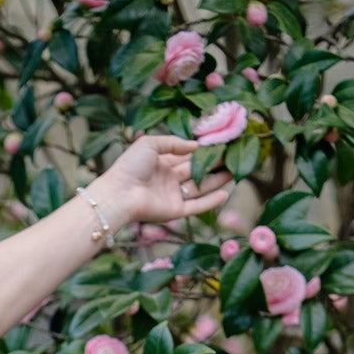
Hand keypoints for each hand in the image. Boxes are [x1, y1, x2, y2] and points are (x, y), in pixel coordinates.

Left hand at [95, 134, 230, 231]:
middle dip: (214, 164)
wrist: (119, 193)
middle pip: (197, 171)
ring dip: (217, 181)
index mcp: (163, 163)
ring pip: (200, 187)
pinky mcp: (175, 211)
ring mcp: (173, 196)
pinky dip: (210, 201)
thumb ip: (173, 143)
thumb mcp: (150, 144)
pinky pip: (196, 206)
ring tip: (234, 171)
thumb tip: (196, 146)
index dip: (204, 151)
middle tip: (233, 155)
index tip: (221, 143)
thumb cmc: (130, 166)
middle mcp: (170, 180)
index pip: (188, 156)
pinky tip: (226, 193)